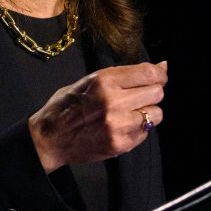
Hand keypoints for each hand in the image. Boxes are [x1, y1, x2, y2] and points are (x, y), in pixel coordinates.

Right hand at [29, 61, 166, 172]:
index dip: (158, 74)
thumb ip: (122, 76)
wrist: (48, 139)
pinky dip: (137, 130)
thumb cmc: (65, 107)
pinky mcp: (121, 143)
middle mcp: (113, 101)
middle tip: (137, 98)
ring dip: (147, 113)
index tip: (157, 78)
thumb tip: (161, 67)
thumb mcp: (88, 82)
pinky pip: (145, 133)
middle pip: (157, 93)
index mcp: (103, 81)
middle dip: (150, 94)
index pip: (149, 73)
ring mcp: (118, 124)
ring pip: (156, 114)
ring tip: (128, 114)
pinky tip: (120, 128)